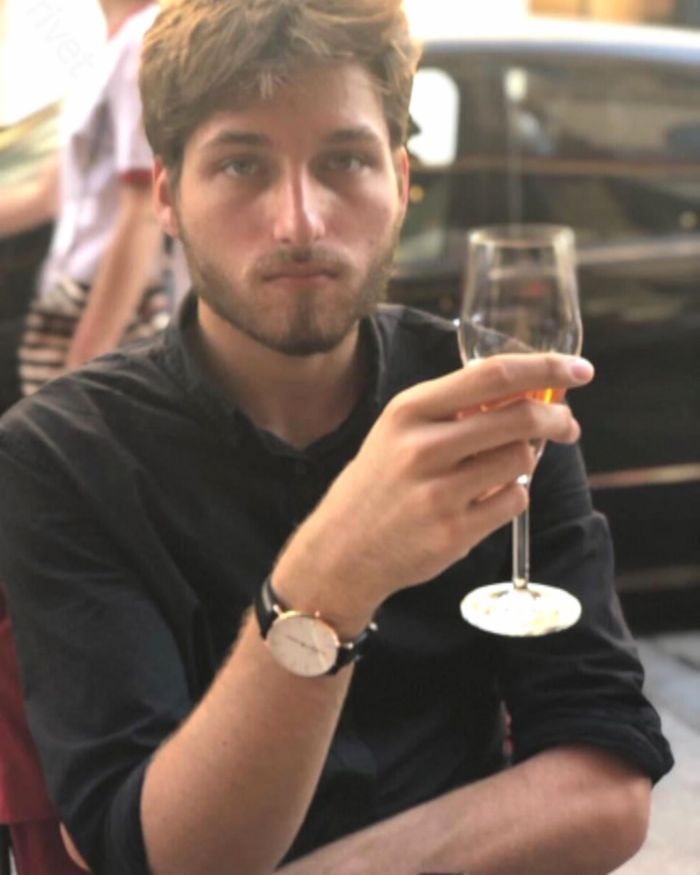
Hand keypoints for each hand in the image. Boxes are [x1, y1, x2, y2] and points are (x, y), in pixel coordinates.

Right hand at [274, 353, 592, 629]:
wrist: (341, 550)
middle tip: (568, 426)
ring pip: (522, 460)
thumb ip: (454, 409)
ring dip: (527, 461)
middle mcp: (423, 447)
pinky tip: (489, 498)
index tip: (579, 370)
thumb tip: (526, 391)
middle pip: (520, 418)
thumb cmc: (379, 483)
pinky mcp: (454, 532)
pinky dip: (514, 495)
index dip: (546, 368)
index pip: (494, 375)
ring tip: (506, 467)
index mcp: (409, 410)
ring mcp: (439, 492)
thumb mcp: (399, 430)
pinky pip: (514, 500)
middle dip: (557, 420)